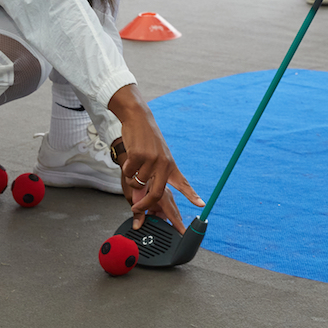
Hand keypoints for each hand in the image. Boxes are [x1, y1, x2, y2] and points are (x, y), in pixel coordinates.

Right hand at [110, 88, 203, 230]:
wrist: (138, 118)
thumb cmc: (145, 140)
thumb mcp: (153, 159)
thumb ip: (149, 179)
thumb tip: (140, 200)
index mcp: (170, 165)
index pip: (183, 183)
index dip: (192, 195)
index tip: (202, 204)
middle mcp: (163, 164)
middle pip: (157, 194)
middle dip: (145, 205)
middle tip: (136, 209)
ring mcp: (152, 159)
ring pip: (138, 184)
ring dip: (131, 179)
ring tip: (133, 166)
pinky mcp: (139, 155)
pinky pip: (128, 173)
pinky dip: (126, 169)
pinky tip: (130, 157)